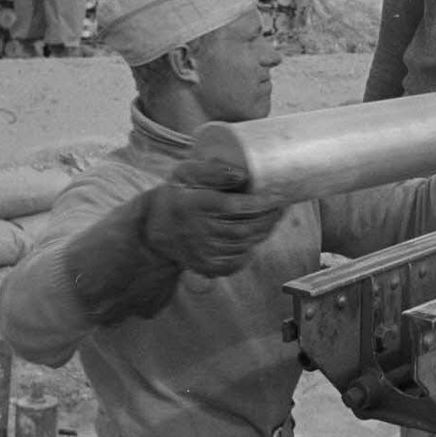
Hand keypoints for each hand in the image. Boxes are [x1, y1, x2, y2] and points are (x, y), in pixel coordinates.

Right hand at [144, 158, 287, 276]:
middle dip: (269, 219)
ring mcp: (203, 252)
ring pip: (245, 244)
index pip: (238, 207)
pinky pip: (237, 261)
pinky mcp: (206, 265)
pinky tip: (256, 237)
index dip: (263, 204)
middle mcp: (200, 231)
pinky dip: (250, 250)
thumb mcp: (187, 174)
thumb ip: (213, 171)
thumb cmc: (177, 195)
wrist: (154, 228)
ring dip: (264, 232)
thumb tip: (243, 174)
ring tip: (273, 219)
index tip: (280, 197)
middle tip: (282, 207)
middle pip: (246, 228)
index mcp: (198, 205)